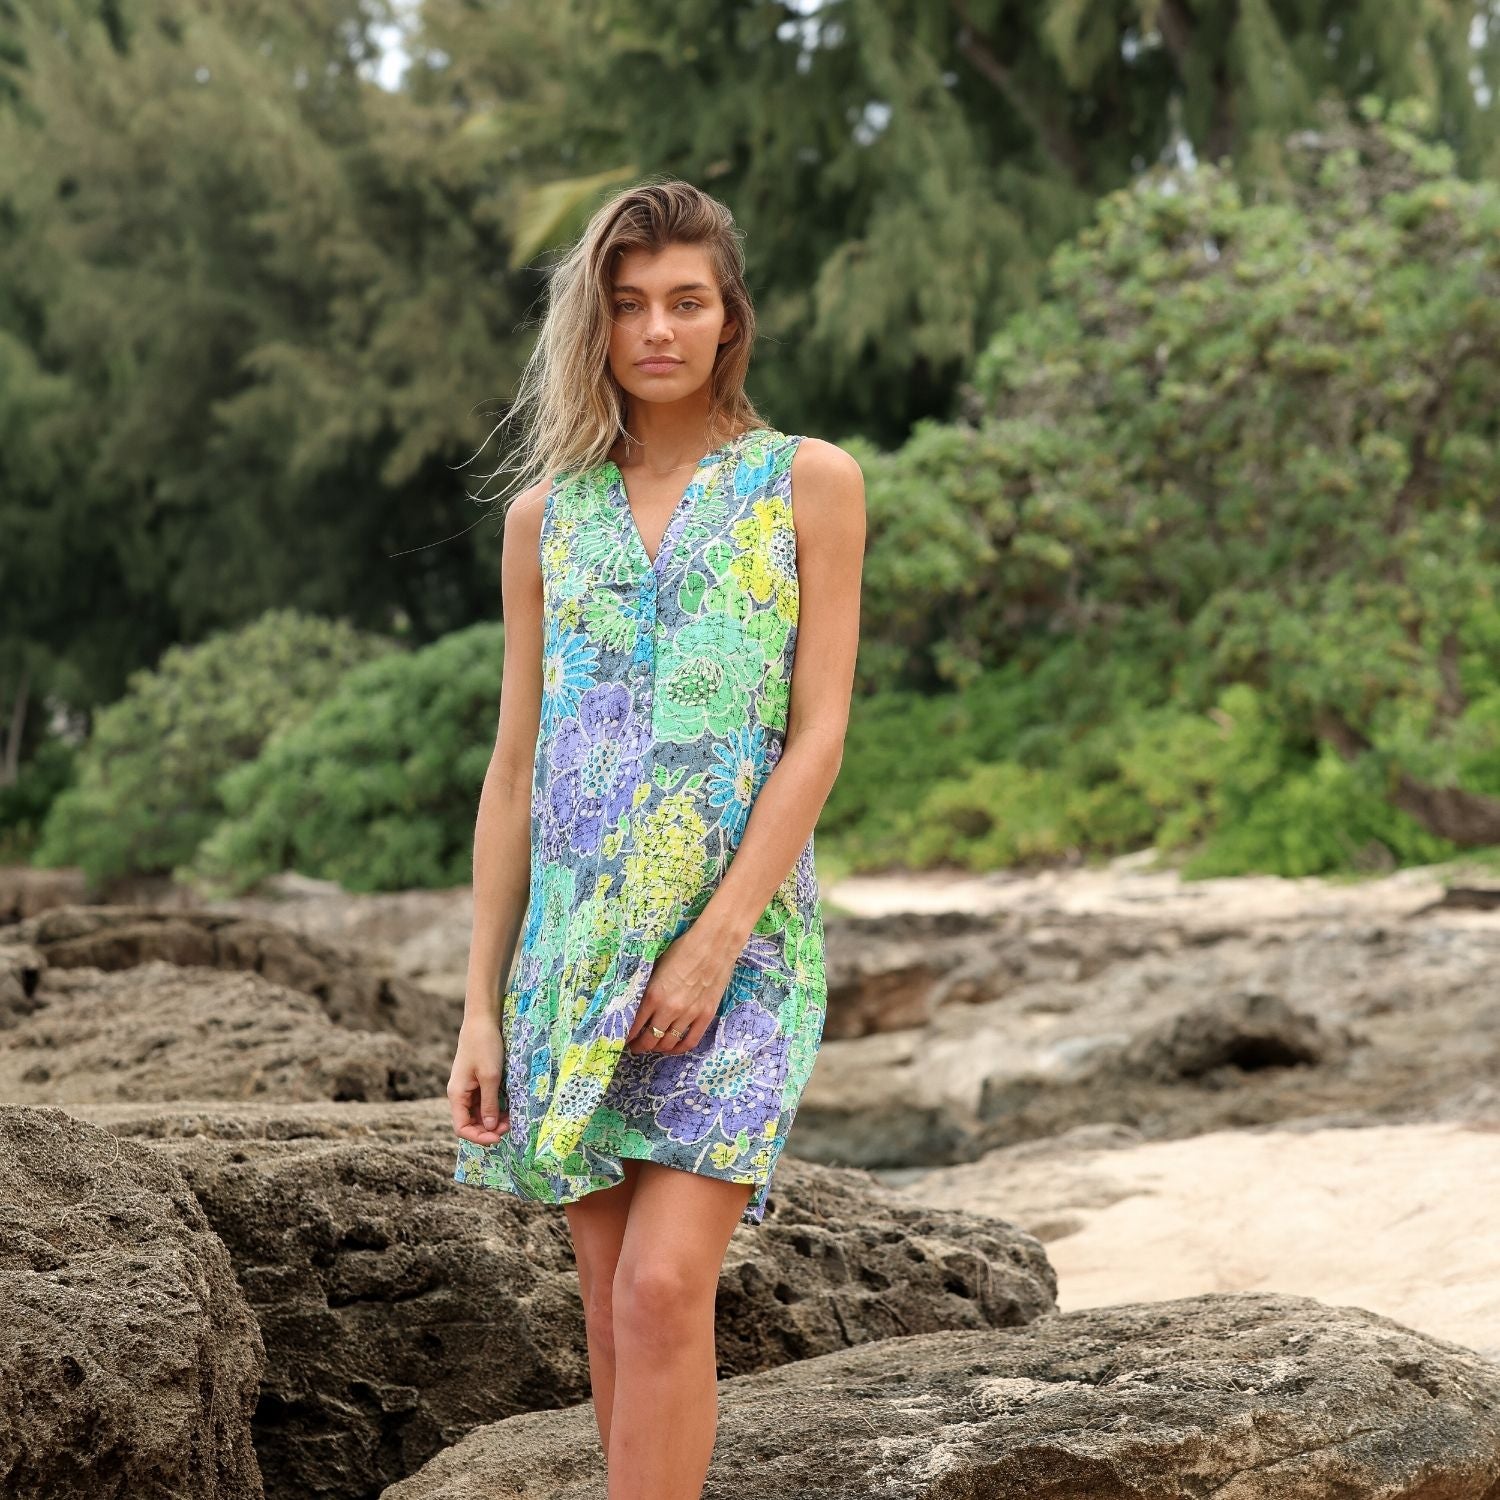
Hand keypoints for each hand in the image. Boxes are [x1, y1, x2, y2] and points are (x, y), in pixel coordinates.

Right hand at [448, 1013, 509, 1144]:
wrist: (482, 1020)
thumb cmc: (484, 1046)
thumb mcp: (490, 1076)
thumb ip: (489, 1104)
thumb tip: (490, 1128)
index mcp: (457, 1095)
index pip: (462, 1128)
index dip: (479, 1137)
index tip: (499, 1137)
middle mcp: (460, 1094)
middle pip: (471, 1123)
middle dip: (489, 1129)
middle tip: (510, 1126)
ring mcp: (468, 1088)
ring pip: (479, 1113)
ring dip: (494, 1119)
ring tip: (511, 1118)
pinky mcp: (477, 1081)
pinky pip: (484, 1102)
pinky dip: (495, 1107)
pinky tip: (508, 1107)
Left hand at [625, 929, 736, 1056]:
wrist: (715, 944)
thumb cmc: (683, 949)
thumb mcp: (657, 966)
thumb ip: (647, 988)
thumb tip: (637, 1003)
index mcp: (653, 995)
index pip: (634, 1025)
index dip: (627, 1036)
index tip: (624, 1038)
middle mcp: (669, 1009)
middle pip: (650, 1039)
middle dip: (640, 1046)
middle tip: (636, 1046)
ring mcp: (689, 1015)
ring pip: (668, 1043)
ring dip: (658, 1048)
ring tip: (653, 1046)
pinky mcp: (706, 1016)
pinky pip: (690, 1041)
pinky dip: (679, 1049)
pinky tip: (673, 1047)